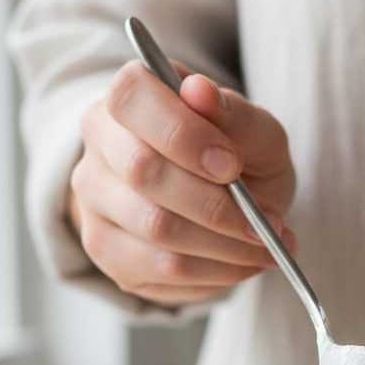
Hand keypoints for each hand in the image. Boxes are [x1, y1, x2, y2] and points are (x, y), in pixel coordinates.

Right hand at [69, 60, 296, 305]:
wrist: (228, 207)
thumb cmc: (239, 160)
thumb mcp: (257, 133)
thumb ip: (235, 115)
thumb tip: (200, 91)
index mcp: (129, 99)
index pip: (132, 99)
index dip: (184, 134)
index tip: (233, 165)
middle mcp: (99, 147)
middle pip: (144, 172)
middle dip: (218, 204)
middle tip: (270, 223)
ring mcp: (94, 203)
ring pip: (157, 229)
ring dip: (227, 246)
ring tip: (269, 246)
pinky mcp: (108, 253)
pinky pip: (163, 270)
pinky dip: (217, 272)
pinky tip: (245, 264)